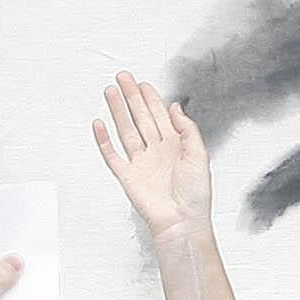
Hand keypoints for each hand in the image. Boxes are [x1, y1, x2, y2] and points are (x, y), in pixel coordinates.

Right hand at [91, 73, 212, 244]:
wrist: (182, 221)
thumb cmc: (195, 195)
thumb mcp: (200, 155)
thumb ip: (187, 129)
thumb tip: (175, 108)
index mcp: (174, 145)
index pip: (159, 115)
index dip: (151, 98)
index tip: (142, 83)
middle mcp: (156, 151)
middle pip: (140, 117)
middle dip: (131, 97)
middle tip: (122, 78)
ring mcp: (140, 163)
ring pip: (125, 130)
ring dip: (117, 111)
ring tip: (109, 93)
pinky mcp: (127, 177)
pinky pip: (112, 155)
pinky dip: (104, 141)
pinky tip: (99, 125)